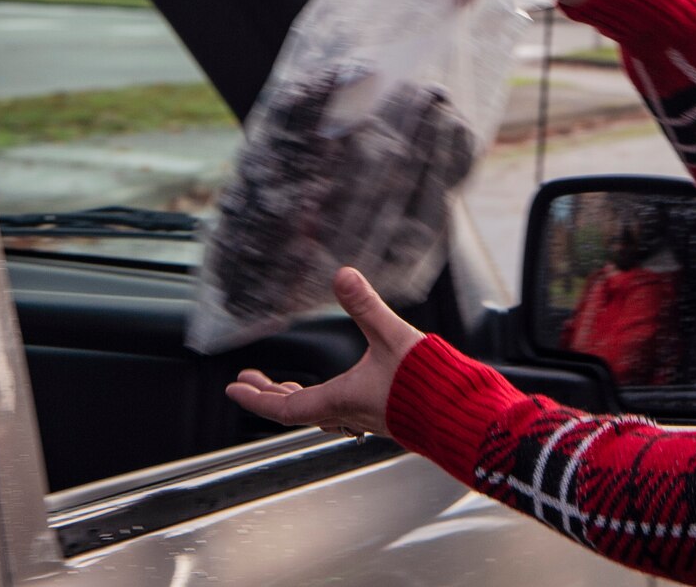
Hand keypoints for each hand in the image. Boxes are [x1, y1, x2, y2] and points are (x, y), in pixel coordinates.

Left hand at [226, 267, 423, 439]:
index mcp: (341, 399)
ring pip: (318, 413)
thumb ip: (366, 305)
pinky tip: (335, 388)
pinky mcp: (383, 418)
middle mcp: (348, 414)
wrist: (460, 414)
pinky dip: (322, 400)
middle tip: (250, 382)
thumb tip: (343, 275)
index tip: (234, 389)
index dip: (255, 399)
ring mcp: (365, 419)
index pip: (283, 407)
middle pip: (296, 411)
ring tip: (284, 385)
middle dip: (269, 395)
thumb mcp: (392, 336)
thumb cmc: (428, 383)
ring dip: (295, 398)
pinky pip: (339, 412)